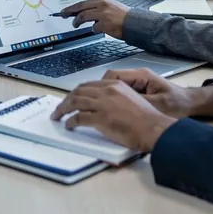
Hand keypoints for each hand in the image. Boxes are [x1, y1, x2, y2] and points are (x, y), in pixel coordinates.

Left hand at [49, 79, 175, 151]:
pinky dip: (71, 122)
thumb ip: (116, 99)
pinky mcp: (101, 118)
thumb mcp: (131, 100)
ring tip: (58, 116)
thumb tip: (104, 106)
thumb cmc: (147, 119)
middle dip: (66, 99)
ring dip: (63, 109)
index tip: (71, 98)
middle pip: (79, 91)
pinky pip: (79, 118)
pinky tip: (68, 126)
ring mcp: (103, 104)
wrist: (154, 129)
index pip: (89, 85)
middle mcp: (107, 91)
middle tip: (60, 108)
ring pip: (75, 102)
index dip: (77, 92)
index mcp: (115, 85)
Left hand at [58, 0, 129, 37]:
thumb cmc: (122, 17)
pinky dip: (94, 29)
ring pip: (83, 16)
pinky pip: (93, 27)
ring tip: (75, 25)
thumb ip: (97, 8)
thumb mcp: (110, 7)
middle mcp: (102, 4)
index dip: (73, 7)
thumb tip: (82, 13)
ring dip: (77, 22)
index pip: (83, 2)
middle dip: (70, 12)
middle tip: (62, 15)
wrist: (135, 23)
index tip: (65, 10)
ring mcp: (103, 14)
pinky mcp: (104, 24)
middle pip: (80, 7)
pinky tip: (99, 29)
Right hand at [97, 69, 206, 117]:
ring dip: (106, 94)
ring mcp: (139, 81)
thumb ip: (138, 102)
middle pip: (110, 78)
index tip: (94, 99)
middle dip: (99, 91)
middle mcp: (138, 75)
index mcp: (141, 76)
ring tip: (99, 107)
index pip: (112, 75)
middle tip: (91, 104)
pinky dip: (114, 98)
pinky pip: (121, 89)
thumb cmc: (178, 104)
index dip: (100, 87)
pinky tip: (112, 109)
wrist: (191, 103)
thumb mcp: (158, 105)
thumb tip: (120, 104)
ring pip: (114, 84)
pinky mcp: (140, 88)